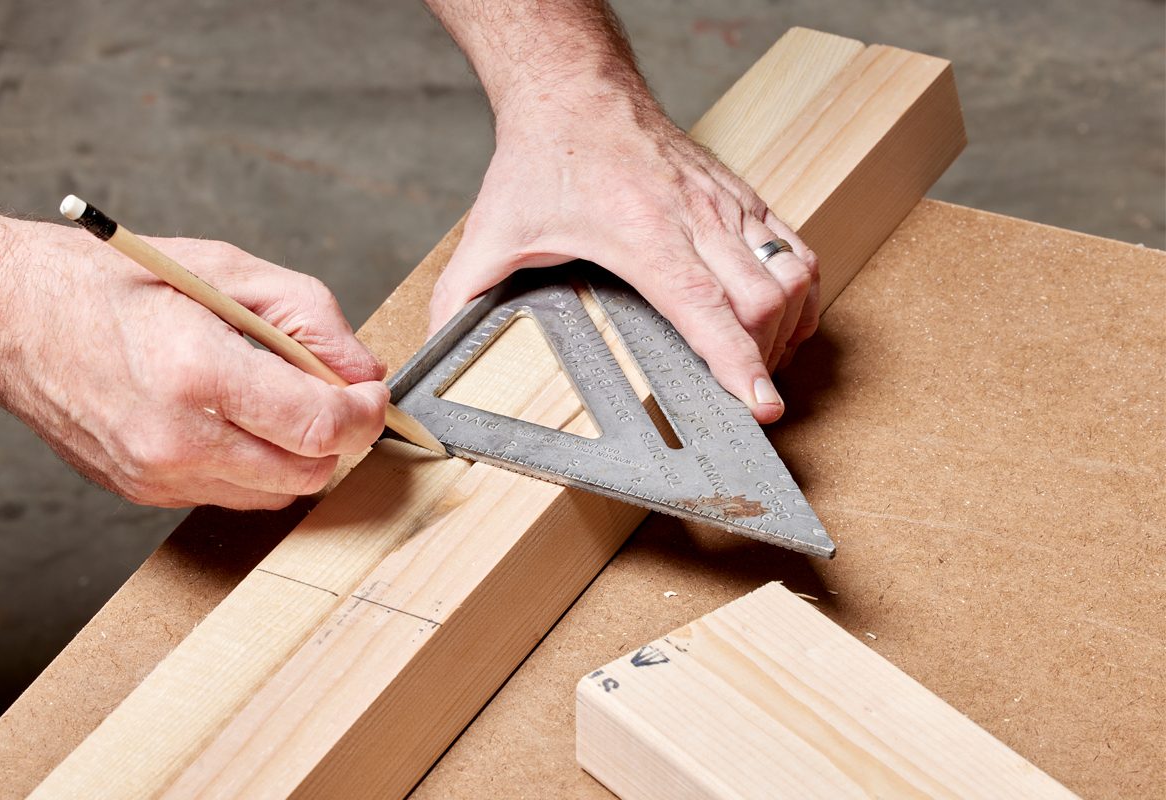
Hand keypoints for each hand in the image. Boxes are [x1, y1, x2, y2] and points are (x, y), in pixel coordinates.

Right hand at [0, 208, 387, 508]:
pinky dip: (255, 464)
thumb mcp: (229, 271)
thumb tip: (363, 371)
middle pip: (308, 472)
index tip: (369, 395)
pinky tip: (235, 420)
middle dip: (338, 436)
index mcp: (198, 374)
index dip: (363, 414)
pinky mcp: (147, 493)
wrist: (16, 319)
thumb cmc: (115, 285)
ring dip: (298, 455)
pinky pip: (233, 495)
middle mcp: (177, 440)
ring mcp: (158, 476)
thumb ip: (311, 320)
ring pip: (277, 494)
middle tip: (333, 395)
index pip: (319, 428)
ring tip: (278, 402)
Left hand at [428, 88, 818, 423]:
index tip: (762, 406)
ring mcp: (725, 204)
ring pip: (792, 273)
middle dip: (766, 359)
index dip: (742, 365)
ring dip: (790, 326)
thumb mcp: (493, 232)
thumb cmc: (543, 157)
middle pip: (766, 300)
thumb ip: (461, 295)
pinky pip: (795, 245)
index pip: (711, 311)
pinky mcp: (738, 193)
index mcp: (644, 237)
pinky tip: (784, 316)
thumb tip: (435, 350)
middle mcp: (696, 219)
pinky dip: (801, 288)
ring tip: (768, 363)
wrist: (575, 88)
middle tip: (748, 398)